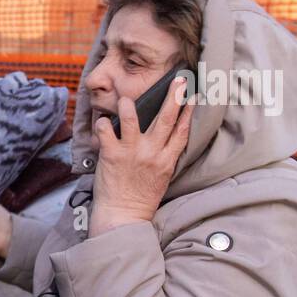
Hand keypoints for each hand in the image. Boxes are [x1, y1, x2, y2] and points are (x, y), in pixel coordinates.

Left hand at [90, 76, 192, 236]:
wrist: (123, 216)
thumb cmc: (140, 199)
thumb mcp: (162, 177)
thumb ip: (164, 157)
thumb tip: (165, 137)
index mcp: (167, 160)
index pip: (183, 130)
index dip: (189, 111)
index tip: (194, 95)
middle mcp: (152, 153)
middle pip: (166, 119)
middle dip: (174, 96)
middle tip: (179, 79)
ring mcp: (132, 152)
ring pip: (133, 118)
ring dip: (130, 105)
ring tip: (127, 98)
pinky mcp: (112, 155)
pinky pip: (107, 130)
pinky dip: (103, 123)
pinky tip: (102, 121)